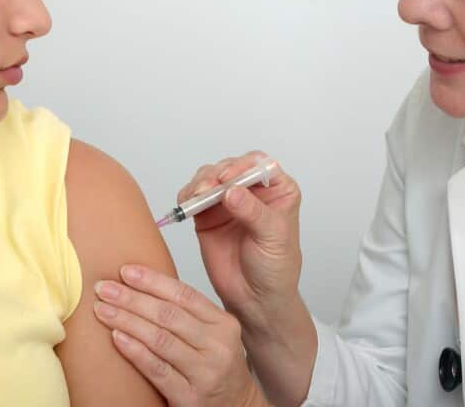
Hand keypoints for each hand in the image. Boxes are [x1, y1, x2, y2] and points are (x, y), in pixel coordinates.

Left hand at [93, 265, 264, 406]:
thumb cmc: (216, 368)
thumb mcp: (212, 335)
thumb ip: (187, 314)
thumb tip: (140, 287)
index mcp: (223, 324)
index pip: (184, 295)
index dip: (152, 281)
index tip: (126, 271)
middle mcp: (218, 346)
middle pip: (168, 315)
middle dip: (132, 298)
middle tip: (104, 288)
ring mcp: (206, 373)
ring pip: (160, 339)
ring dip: (127, 321)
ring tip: (102, 310)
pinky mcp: (191, 397)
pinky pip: (157, 369)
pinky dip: (135, 351)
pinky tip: (116, 337)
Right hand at [181, 152, 302, 326]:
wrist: (255, 299)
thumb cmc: (275, 269)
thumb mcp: (273, 237)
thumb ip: (254, 212)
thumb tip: (232, 192)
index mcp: (278, 191)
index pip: (260, 165)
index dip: (242, 166)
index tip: (229, 180)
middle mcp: (252, 191)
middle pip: (231, 167)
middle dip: (217, 175)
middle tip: (208, 190)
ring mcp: (228, 202)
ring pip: (210, 177)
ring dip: (200, 183)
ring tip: (197, 198)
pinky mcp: (207, 214)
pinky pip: (193, 196)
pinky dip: (187, 196)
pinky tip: (186, 203)